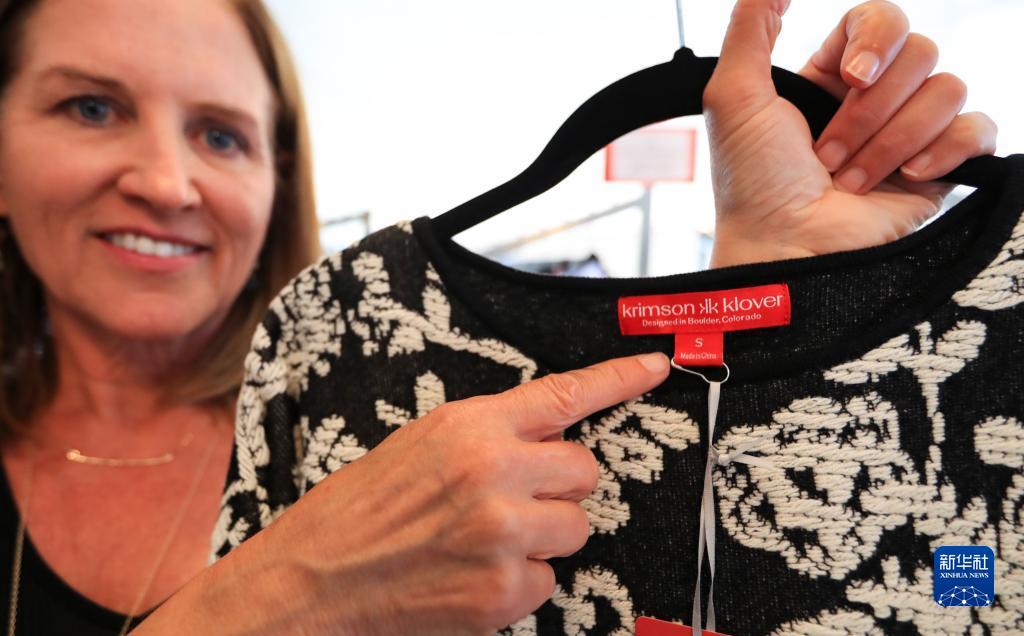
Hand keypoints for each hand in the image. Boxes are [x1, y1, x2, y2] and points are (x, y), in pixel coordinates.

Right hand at [136, 353, 669, 634]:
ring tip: (484, 542)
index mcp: (469, 427)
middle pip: (583, 472)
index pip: (564, 395)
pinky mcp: (503, 593)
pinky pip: (548, 582)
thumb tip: (544, 441)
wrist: (310, 581)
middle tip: (513, 500)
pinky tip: (471, 577)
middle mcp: (494, 474)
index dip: (618, 379)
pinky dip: (519, 583)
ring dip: (543, 538)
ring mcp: (502, 536)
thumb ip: (486, 436)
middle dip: (559, 487)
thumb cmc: (357, 511)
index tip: (655, 367)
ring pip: (575, 530)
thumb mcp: (418, 446)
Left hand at [705, 0, 997, 267]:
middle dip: (870, 110)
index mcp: (830, 77)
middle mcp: (874, 100)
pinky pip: (979, 128)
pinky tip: (906, 177)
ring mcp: (910, 134)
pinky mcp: (941, 169)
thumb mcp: (733, 95)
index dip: (875, 38)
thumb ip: (750, 26)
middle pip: (920, 52)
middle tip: (828, 154)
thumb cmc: (754, 182)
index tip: (849, 75)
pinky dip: (944, 150)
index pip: (879, 19)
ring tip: (852, 180)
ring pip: (946, 90)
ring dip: (891, 140)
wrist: (785, 249)